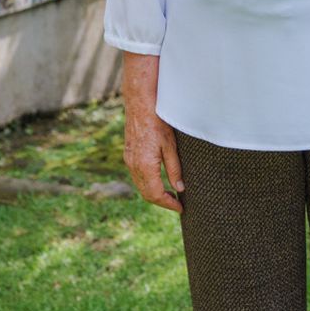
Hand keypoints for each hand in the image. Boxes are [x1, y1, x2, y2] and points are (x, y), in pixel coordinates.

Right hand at [121, 53, 182, 212]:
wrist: (140, 102)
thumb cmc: (158, 121)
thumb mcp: (171, 145)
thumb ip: (174, 168)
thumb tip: (179, 188)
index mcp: (144, 165)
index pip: (155, 195)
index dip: (168, 204)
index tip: (180, 208)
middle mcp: (133, 165)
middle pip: (146, 193)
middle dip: (161, 201)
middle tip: (177, 204)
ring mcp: (129, 159)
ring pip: (140, 185)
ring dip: (154, 192)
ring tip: (170, 194)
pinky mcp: (129, 153)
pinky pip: (137, 175)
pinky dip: (147, 182)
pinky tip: (158, 179)